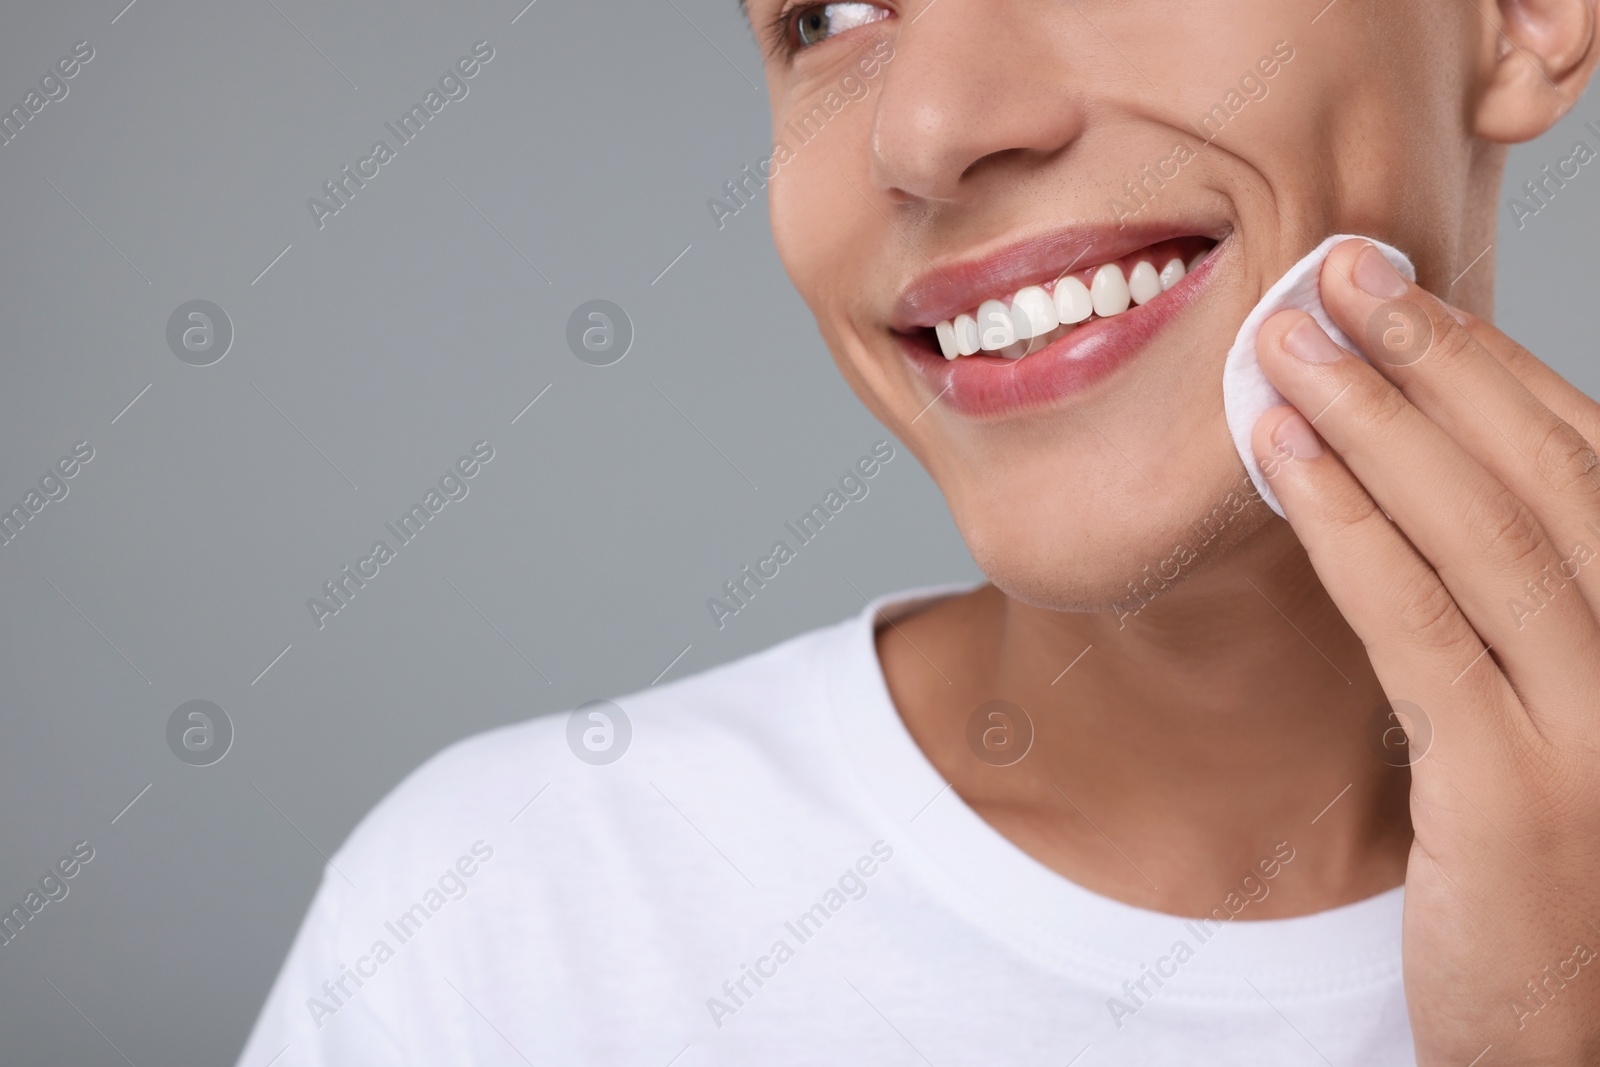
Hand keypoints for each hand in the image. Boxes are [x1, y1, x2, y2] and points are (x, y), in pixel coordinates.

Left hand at [1252, 238, 1599, 1064]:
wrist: (1569, 1038)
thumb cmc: (1553, 865)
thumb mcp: (1555, 711)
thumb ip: (1515, 603)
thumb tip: (1410, 474)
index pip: (1582, 457)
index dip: (1485, 359)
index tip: (1394, 286)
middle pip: (1539, 468)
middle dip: (1429, 355)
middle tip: (1333, 272)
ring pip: (1479, 529)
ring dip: (1371, 416)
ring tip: (1284, 339)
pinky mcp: (1517, 789)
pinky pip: (1416, 623)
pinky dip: (1343, 524)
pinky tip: (1278, 455)